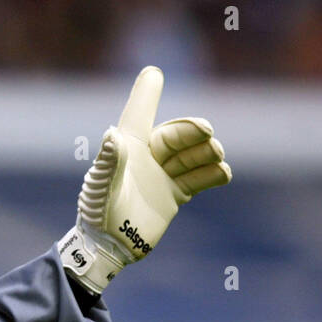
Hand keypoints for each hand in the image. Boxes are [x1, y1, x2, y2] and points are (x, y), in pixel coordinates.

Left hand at [57, 66, 231, 293]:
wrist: (110, 248)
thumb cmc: (98, 214)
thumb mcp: (101, 188)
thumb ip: (109, 162)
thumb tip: (112, 135)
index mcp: (126, 148)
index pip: (139, 114)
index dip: (147, 93)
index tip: (154, 73)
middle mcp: (146, 157)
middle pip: (174, 136)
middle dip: (191, 132)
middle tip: (207, 132)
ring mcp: (162, 176)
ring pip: (190, 156)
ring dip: (205, 152)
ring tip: (217, 155)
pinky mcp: (173, 195)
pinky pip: (198, 179)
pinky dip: (212, 174)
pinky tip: (223, 173)